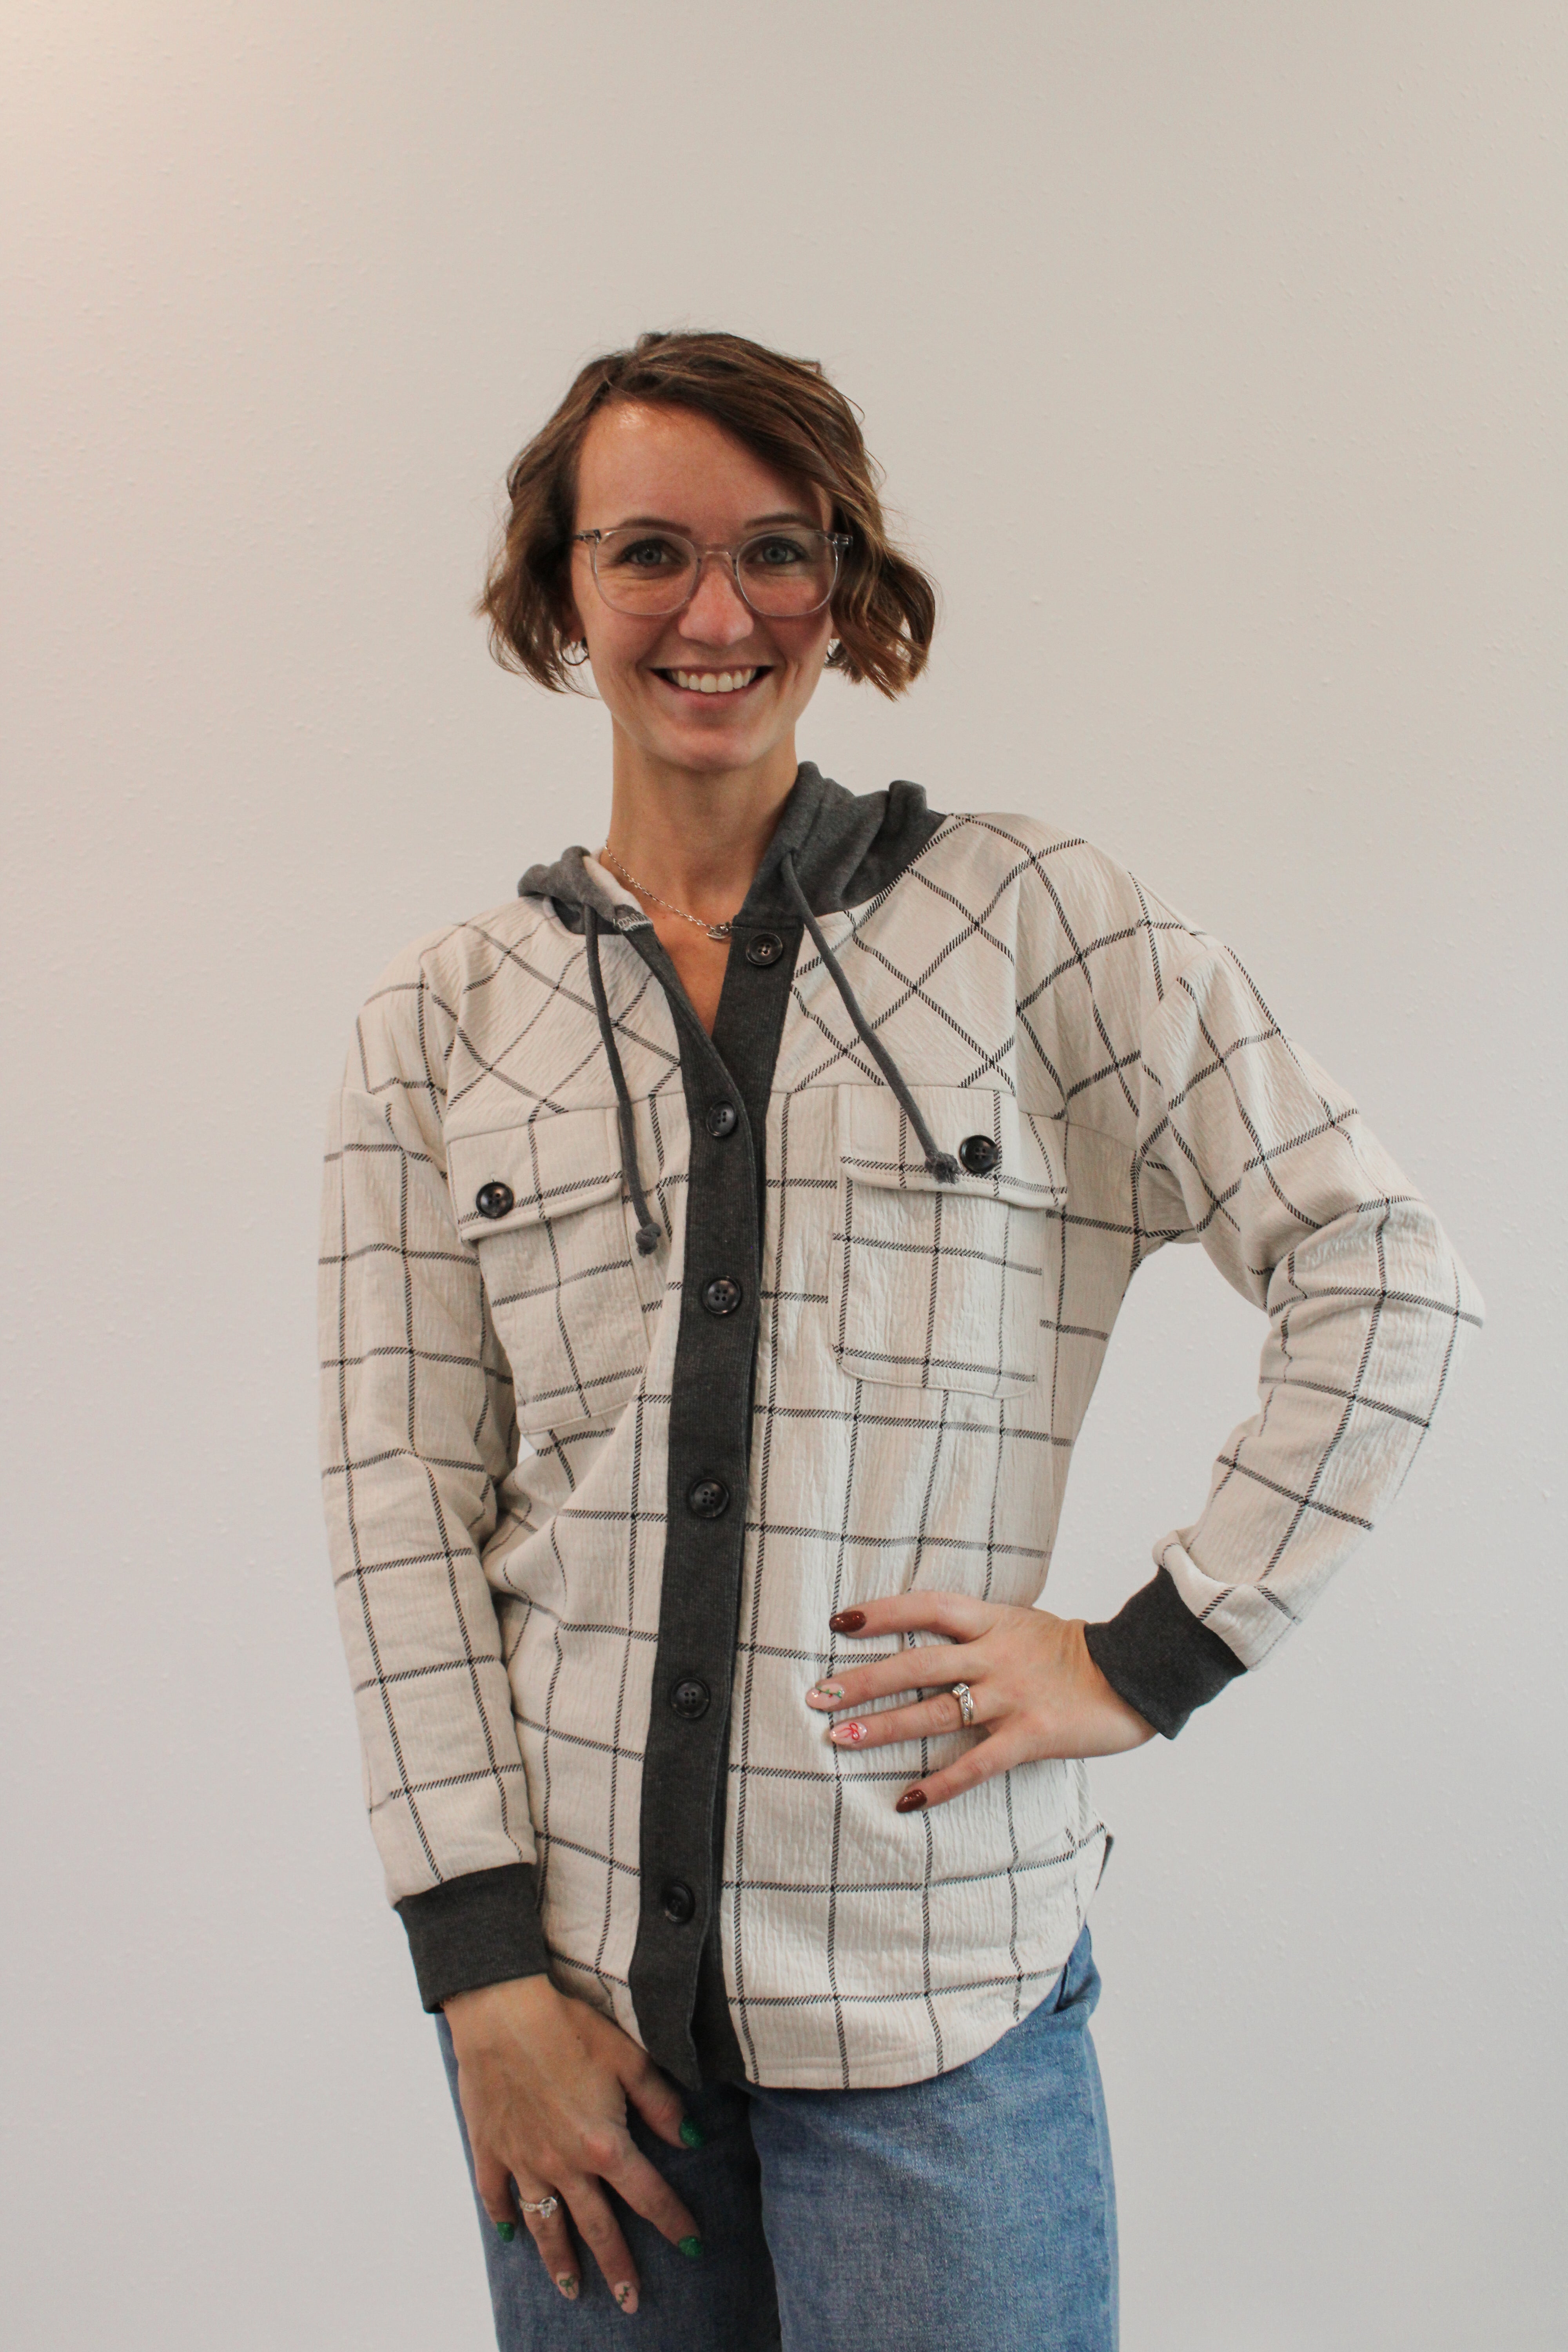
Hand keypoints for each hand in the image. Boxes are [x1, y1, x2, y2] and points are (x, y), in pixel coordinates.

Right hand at [442, 1974, 702, 2314]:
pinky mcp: (490, 2148)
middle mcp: (565, 2163)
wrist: (502, 2008)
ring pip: (546, 2225)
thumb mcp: (628, 2056)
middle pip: (597, 2227)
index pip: (648, 2195)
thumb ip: (660, 2102)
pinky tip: (510, 2234)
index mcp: (603, 2143)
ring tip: (573, 2290)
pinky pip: (496, 2194)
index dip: (673, 2221)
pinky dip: (503, 2216)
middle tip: (632, 2302)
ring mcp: (524, 2160)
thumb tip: (688, 2139)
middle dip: (618, 2267)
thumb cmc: (568, 2023)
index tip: (693, 2245)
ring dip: (560, 2261)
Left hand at [805, 1593, 1154, 1810]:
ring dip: (885, 1727)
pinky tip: (908, 1800)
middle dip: (864, 1680)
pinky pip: (977, 1763)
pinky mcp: (1032, 1736)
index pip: (926, 1606)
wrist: (1136, 1674)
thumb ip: (980, 1631)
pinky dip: (941, 1784)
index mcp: (993, 1621)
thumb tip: (931, 1638)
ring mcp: (1013, 1696)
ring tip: (841, 1739)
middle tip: (819, 1696)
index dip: (882, 1612)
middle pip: (917, 1663)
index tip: (838, 1623)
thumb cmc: (1073, 1653)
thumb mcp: (1023, 1625)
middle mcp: (996, 1655)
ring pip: (936, 1710)